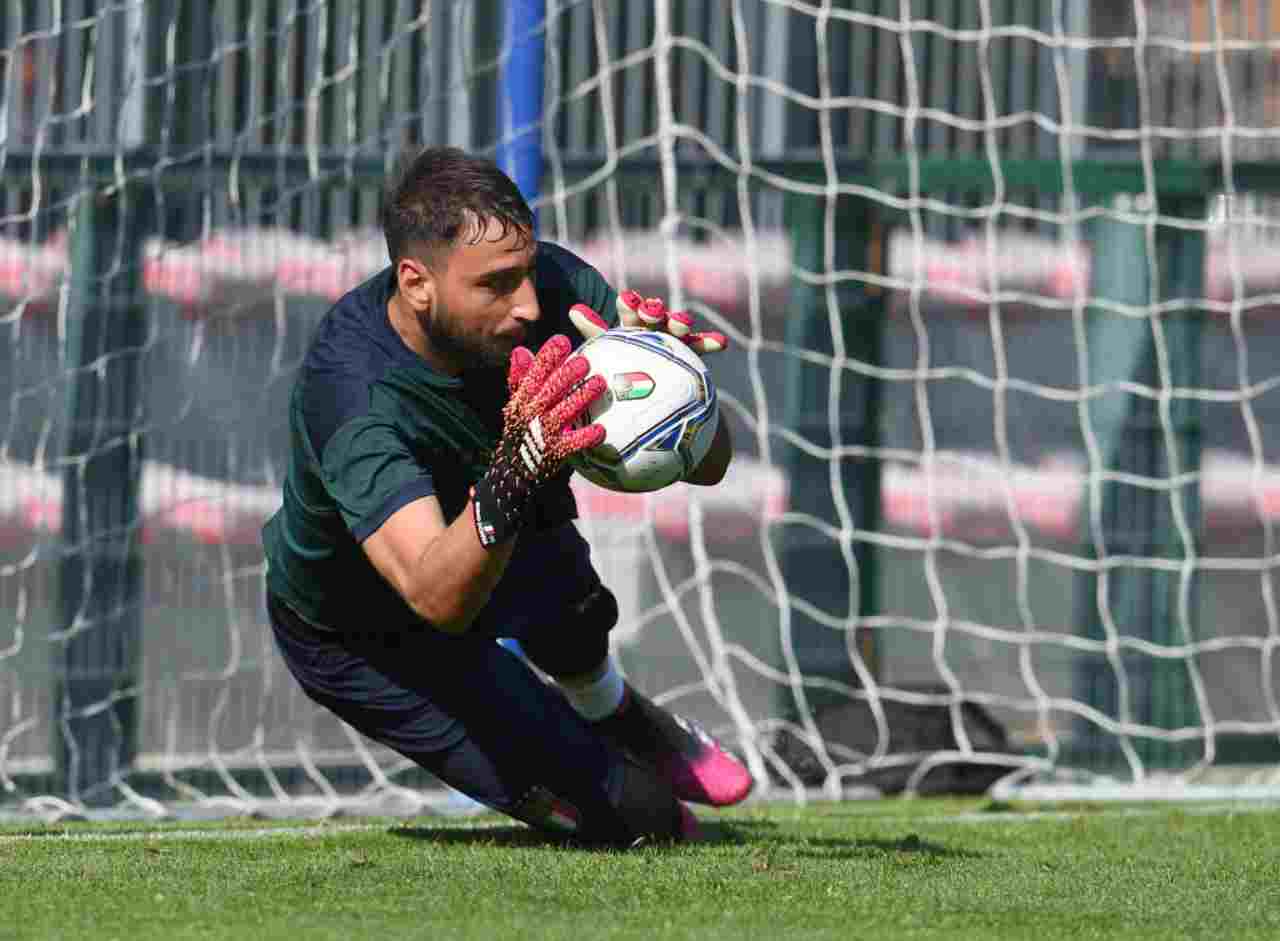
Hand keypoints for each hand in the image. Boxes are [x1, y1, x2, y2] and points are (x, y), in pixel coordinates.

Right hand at [471, 335, 605, 547]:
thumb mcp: (517, 407)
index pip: (531, 375)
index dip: (546, 357)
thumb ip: (521, 380)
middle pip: (548, 391)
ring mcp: (540, 436)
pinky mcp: (552, 455)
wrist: (511, 476)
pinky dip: (585, 437)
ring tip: (600, 384)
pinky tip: (601, 430)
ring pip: (562, 413)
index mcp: (519, 402)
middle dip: (566, 375)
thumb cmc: (520, 435)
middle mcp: (528, 417)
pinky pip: (571, 445)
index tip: (561, 340)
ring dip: (581, 398)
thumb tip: (521, 351)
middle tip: (585, 361)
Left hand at [569, 290, 727, 355]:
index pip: (630, 309)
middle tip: (650, 312)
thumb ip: (594, 329)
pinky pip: (698, 345)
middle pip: (655, 313)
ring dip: (679, 321)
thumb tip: (573, 310)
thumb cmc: (619, 361)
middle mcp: (653, 324)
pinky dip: (708, 342)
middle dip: (654, 310)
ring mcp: (672, 336)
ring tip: (680, 323)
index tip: (626, 301)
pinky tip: (720, 343)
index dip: (630, 304)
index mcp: (631, 320)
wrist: (640, 380)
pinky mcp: (688, 350)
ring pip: (677, 325)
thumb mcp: (606, 345)